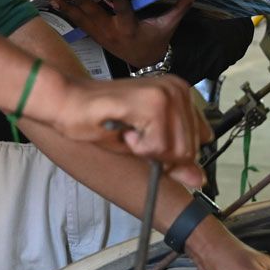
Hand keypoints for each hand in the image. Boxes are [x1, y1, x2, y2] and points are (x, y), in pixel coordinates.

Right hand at [31, 71, 211, 187]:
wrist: (68, 102)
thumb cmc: (102, 121)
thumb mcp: (145, 146)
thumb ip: (174, 160)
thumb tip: (199, 181)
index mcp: (181, 94)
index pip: (201, 141)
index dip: (173, 152)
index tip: (147, 140)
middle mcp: (179, 89)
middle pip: (189, 150)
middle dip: (159, 154)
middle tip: (133, 135)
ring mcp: (168, 93)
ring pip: (176, 151)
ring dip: (147, 151)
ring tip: (128, 132)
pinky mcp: (154, 102)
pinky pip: (159, 147)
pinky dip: (138, 148)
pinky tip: (124, 130)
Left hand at [54, 0, 197, 69]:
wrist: (143, 62)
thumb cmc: (155, 40)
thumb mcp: (168, 26)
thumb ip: (179, 7)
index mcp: (130, 28)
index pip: (124, 11)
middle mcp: (112, 32)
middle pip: (95, 15)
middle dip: (82, 1)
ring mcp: (100, 35)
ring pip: (82, 18)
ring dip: (69, 6)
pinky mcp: (93, 35)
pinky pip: (77, 23)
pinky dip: (66, 12)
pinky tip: (54, 1)